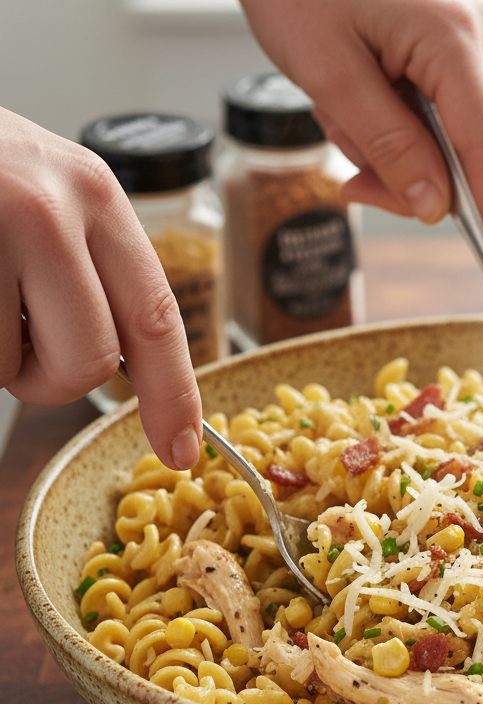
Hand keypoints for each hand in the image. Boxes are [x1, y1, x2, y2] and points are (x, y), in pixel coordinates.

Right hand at [0, 107, 201, 468]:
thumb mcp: (47, 195)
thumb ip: (90, 268)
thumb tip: (120, 366)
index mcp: (94, 194)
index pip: (156, 318)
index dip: (173, 396)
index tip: (183, 449)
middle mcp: (48, 208)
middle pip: (89, 362)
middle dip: (50, 379)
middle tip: (14, 339)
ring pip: (15, 368)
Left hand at [239, 0, 482, 279]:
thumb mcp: (328, 70)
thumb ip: (387, 144)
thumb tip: (435, 205)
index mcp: (452, 37)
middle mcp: (472, 35)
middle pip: (469, 149)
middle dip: (413, 178)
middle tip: (354, 183)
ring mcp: (461, 33)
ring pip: (447, 133)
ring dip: (393, 148)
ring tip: (338, 112)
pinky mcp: (443, 37)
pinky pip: (432, 107)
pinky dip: (393, 123)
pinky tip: (354, 101)